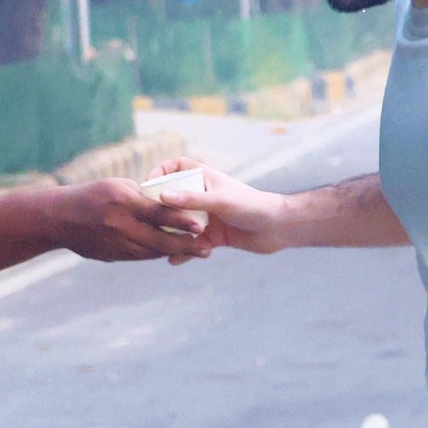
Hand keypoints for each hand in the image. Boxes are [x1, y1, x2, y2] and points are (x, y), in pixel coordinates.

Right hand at [60, 177, 212, 262]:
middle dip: (185, 246)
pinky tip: (170, 253)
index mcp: (123, 201)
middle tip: (206, 250)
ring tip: (195, 252)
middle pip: (159, 240)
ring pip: (151, 252)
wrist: (57, 218)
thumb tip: (165, 202)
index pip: (159, 213)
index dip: (182, 221)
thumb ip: (141, 196)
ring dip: (174, 253)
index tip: (201, 226)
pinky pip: (139, 257)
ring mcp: (114, 242)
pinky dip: (156, 254)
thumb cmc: (90, 195)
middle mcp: (119, 224)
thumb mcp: (116, 186)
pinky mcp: (111, 255)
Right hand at [142, 155, 288, 255]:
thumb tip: (161, 197)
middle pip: (174, 199)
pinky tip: (174, 260)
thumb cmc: (252, 206)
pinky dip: (185, 251)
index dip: (160, 172)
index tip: (148, 186)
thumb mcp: (220, 201)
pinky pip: (194, 244)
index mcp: (205, 178)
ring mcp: (209, 217)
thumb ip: (191, 200)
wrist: (280, 228)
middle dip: (160, 210)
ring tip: (158, 244)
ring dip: (171, 233)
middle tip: (147, 221)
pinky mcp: (215, 236)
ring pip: (182, 224)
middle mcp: (204, 196)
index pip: (176, 167)